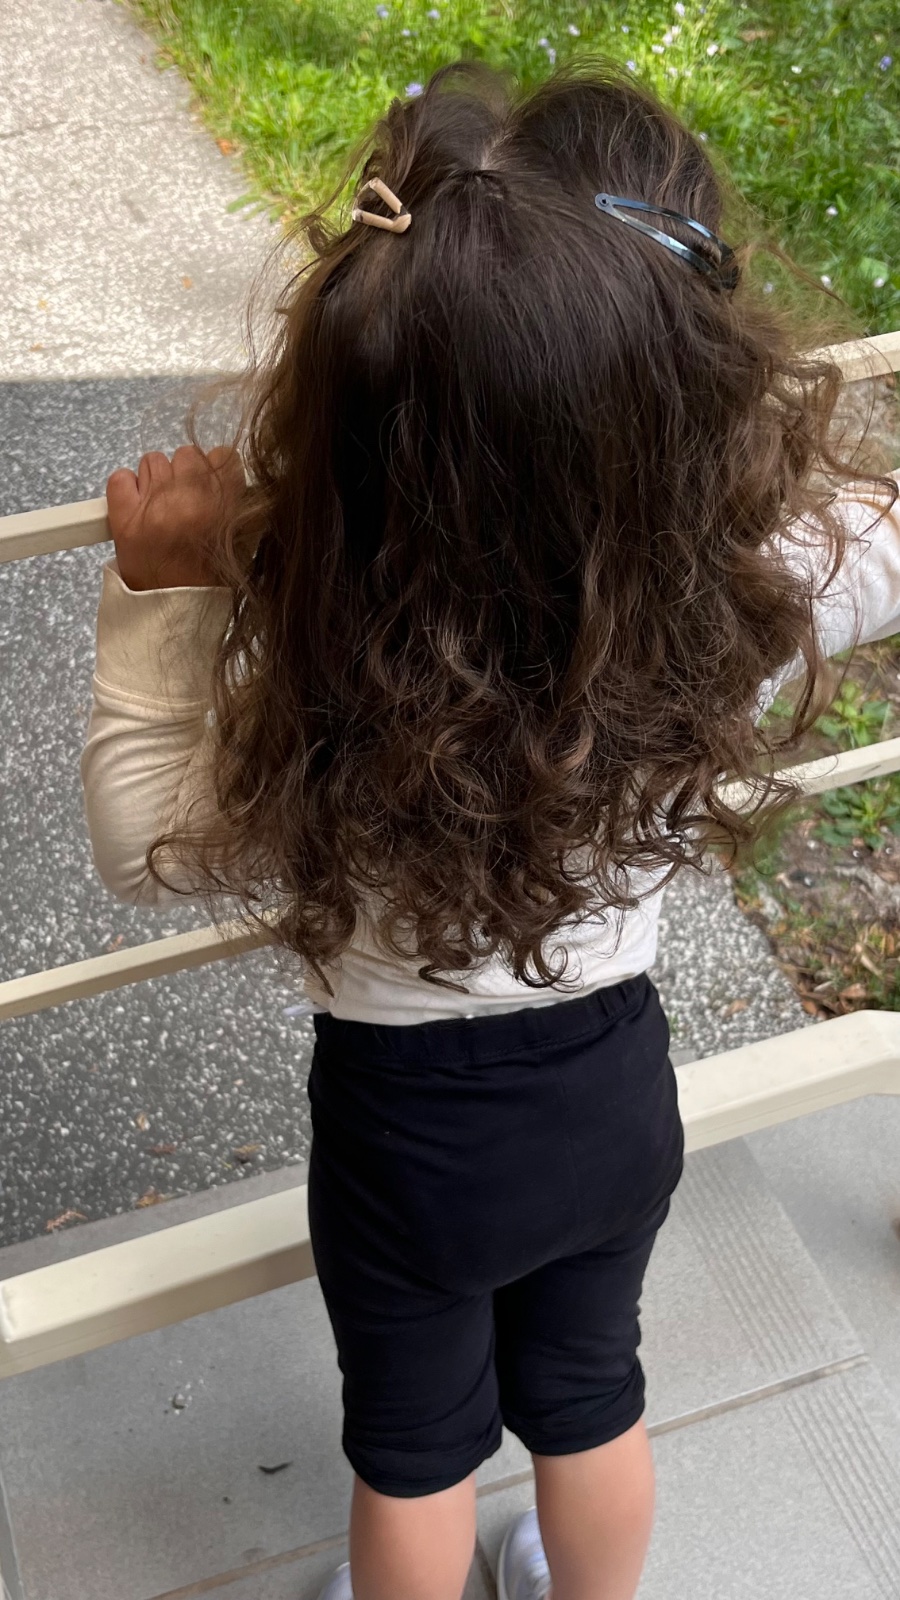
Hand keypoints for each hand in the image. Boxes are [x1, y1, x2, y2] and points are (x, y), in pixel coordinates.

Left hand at [106, 445, 244, 591]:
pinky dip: (126, 488)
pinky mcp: (123, 515)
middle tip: (183, 503)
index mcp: (223, 507)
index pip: (222, 457)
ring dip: (156, 480)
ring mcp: (153, 506)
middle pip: (187, 455)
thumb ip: (239, 505)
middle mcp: (189, 501)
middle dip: (184, 475)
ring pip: (153, 461)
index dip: (215, 470)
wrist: (172, 613)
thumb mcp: (241, 543)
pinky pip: (121, 477)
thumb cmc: (208, 581)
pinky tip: (136, 508)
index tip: (210, 487)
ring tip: (160, 509)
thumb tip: (228, 476)